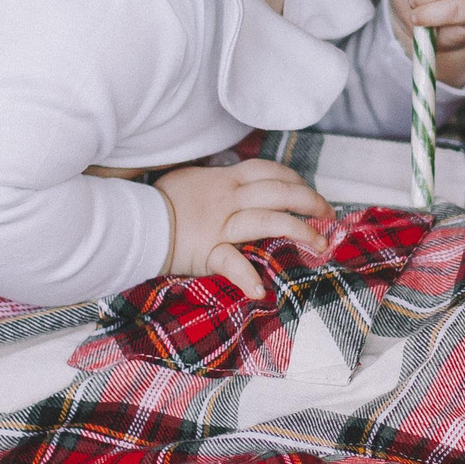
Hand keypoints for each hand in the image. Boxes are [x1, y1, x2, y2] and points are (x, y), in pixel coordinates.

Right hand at [155, 158, 330, 299]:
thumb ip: (216, 180)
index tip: (310, 190)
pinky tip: (260, 292)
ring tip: (320, 246)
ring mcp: (220, 225)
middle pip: (279, 192)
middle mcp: (229, 199)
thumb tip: (232, 180)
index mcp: (226, 180)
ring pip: (268, 220)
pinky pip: (230, 263)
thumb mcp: (191, 179)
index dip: (295, 179)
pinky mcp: (207, 251)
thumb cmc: (160, 201)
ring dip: (299, 232)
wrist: (135, 221)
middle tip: (329, 214)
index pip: (269, 172)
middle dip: (310, 201)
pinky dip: (246, 278)